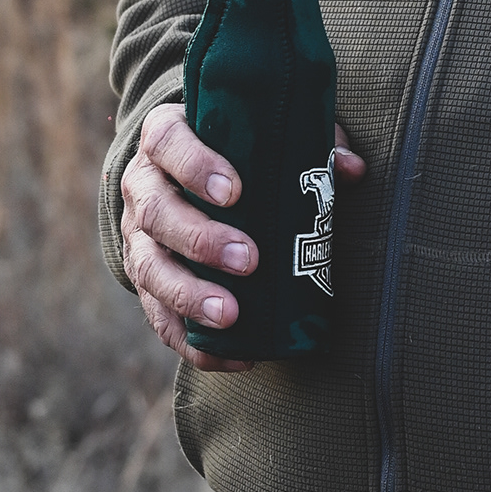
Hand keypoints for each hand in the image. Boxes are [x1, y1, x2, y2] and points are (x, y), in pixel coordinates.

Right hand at [122, 102, 365, 369]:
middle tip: (248, 260)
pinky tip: (233, 356)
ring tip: (230, 314)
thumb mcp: (268, 135)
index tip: (234, 192)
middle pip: (156, 213)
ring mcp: (138, 237)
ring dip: (189, 295)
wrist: (188, 174)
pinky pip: (159, 316)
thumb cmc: (238, 150)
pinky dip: (192, 342)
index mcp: (166, 138)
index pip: (167, 142)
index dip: (195, 166)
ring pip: (148, 267)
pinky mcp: (146, 280)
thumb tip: (352, 170)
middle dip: (200, 240)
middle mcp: (143, 187)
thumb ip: (310, 145)